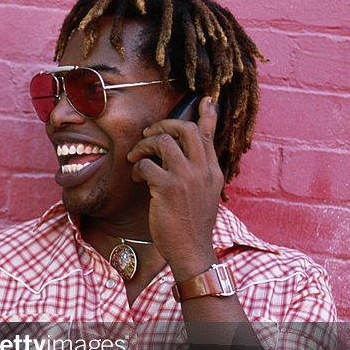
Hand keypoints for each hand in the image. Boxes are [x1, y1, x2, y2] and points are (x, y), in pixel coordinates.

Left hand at [126, 96, 222, 277]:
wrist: (192, 250)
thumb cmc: (192, 224)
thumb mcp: (204, 195)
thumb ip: (198, 173)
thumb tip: (185, 157)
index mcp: (213, 171)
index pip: (209, 135)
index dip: (207, 115)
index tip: (205, 99)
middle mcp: (203, 170)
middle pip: (186, 130)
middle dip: (164, 125)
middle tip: (149, 134)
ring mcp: (186, 178)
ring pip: (163, 142)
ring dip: (144, 145)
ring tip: (136, 157)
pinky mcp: (167, 189)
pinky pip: (146, 164)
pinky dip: (138, 168)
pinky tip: (138, 178)